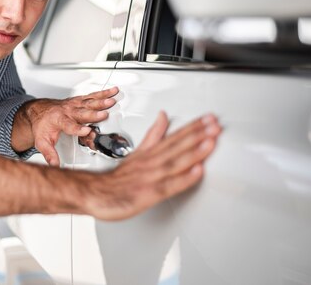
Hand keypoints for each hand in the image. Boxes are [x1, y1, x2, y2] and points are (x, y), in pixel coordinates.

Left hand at [17, 86, 118, 165]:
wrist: (38, 111)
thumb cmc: (42, 125)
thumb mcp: (42, 142)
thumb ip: (49, 154)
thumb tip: (55, 165)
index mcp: (59, 121)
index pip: (70, 126)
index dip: (78, 129)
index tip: (87, 131)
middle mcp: (68, 111)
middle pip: (82, 113)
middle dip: (94, 114)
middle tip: (104, 114)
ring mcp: (74, 105)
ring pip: (89, 102)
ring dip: (101, 101)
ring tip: (112, 101)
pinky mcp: (79, 101)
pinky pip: (92, 96)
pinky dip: (103, 93)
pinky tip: (113, 92)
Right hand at [85, 111, 221, 220]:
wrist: (95, 193)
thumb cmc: (118, 177)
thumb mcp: (138, 150)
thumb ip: (154, 134)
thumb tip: (163, 116)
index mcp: (150, 152)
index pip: (174, 135)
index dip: (193, 126)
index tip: (209, 118)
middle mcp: (151, 162)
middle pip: (177, 145)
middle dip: (198, 133)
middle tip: (214, 124)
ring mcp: (150, 177)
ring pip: (175, 161)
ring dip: (194, 151)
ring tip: (210, 141)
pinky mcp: (148, 194)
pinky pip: (168, 185)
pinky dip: (183, 178)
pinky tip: (197, 172)